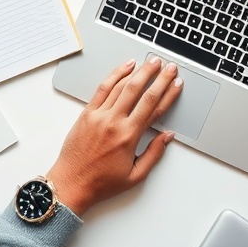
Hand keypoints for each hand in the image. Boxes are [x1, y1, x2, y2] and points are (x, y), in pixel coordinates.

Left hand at [46, 56, 182, 215]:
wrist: (71, 184)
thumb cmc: (102, 183)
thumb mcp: (135, 175)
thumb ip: (154, 154)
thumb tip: (168, 136)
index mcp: (129, 137)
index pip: (154, 108)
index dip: (168, 93)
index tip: (177, 83)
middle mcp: (115, 122)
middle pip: (141, 91)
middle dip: (158, 76)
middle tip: (169, 66)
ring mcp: (100, 115)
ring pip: (123, 86)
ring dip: (139, 72)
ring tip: (151, 62)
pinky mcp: (87, 113)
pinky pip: (103, 88)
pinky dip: (116, 74)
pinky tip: (126, 67)